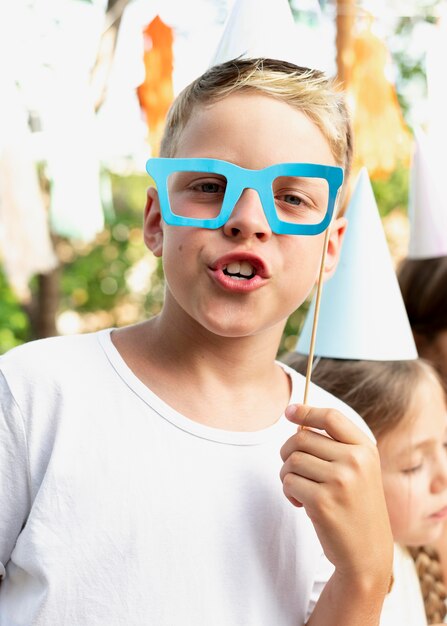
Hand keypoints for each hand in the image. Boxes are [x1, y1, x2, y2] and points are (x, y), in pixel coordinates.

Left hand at [280, 404, 392, 580]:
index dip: (306, 411)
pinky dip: (288, 491)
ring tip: (300, 489)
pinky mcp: (322, 502)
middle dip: (288, 451)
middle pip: (301, 437)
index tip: (289, 412)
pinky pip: (288, 482)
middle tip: (293, 468)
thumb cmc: (356, 505)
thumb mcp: (359, 469)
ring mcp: (340, 481)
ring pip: (292, 460)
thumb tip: (295, 418)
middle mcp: (355, 461)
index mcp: (365, 449)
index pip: (331, 417)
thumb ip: (334, 444)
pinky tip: (302, 503)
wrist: (367, 552)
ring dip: (287, 474)